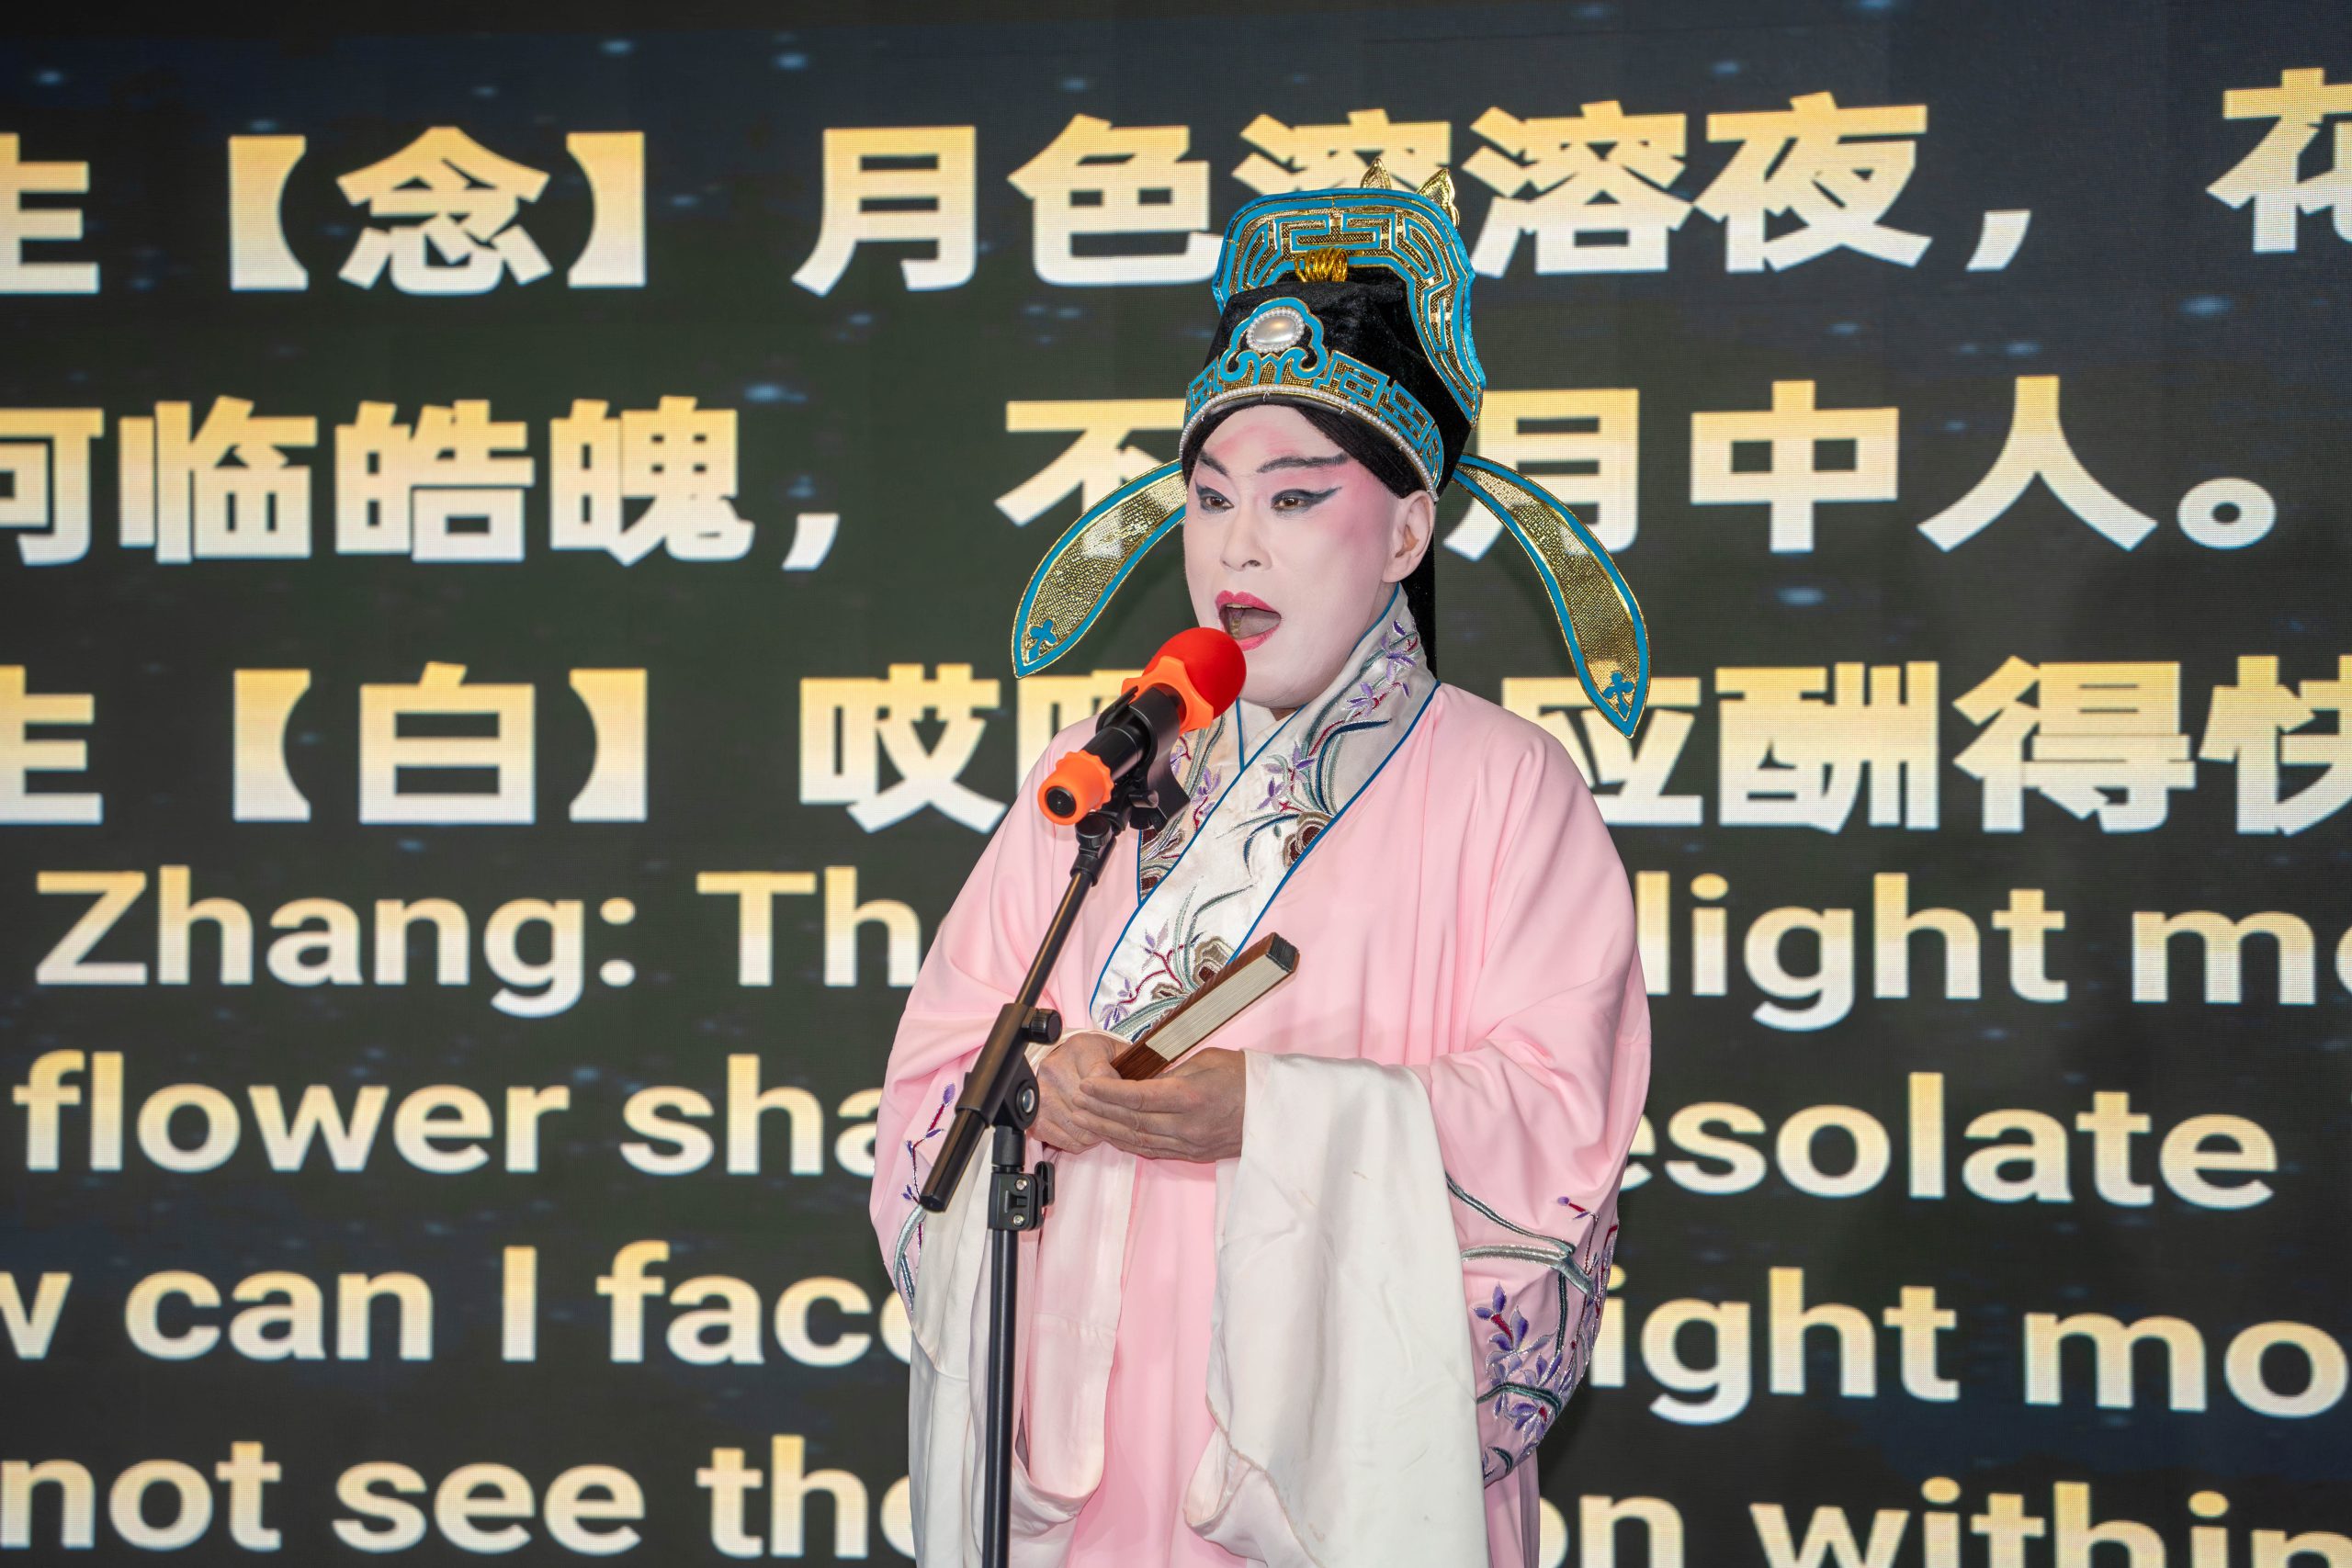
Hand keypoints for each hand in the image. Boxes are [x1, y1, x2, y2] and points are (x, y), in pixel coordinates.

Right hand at [1031, 1030, 1123, 1153]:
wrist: (1065, 1059)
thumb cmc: (1096, 1058)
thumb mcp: (1117, 1051)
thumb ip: (1135, 1062)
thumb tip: (1160, 1080)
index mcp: (1080, 1048)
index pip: (1102, 1080)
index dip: (1118, 1097)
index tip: (1126, 1101)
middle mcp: (1056, 1067)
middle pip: (1089, 1108)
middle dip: (1109, 1120)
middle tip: (1119, 1120)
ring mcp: (1042, 1091)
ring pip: (1076, 1127)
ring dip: (1094, 1134)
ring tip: (1103, 1126)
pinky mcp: (1035, 1113)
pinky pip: (1060, 1138)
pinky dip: (1076, 1142)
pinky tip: (1086, 1133)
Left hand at [1070, 1047, 1247, 1162]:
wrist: (1277, 1111)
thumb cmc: (1244, 1077)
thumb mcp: (1208, 1060)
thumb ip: (1171, 1072)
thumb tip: (1139, 1079)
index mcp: (1193, 1097)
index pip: (1138, 1097)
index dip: (1107, 1092)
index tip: (1087, 1084)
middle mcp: (1188, 1126)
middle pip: (1132, 1121)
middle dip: (1099, 1111)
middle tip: (1074, 1101)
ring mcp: (1190, 1145)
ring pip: (1138, 1140)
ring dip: (1107, 1129)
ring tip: (1083, 1118)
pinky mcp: (1192, 1155)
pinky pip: (1152, 1150)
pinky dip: (1127, 1142)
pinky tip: (1110, 1133)